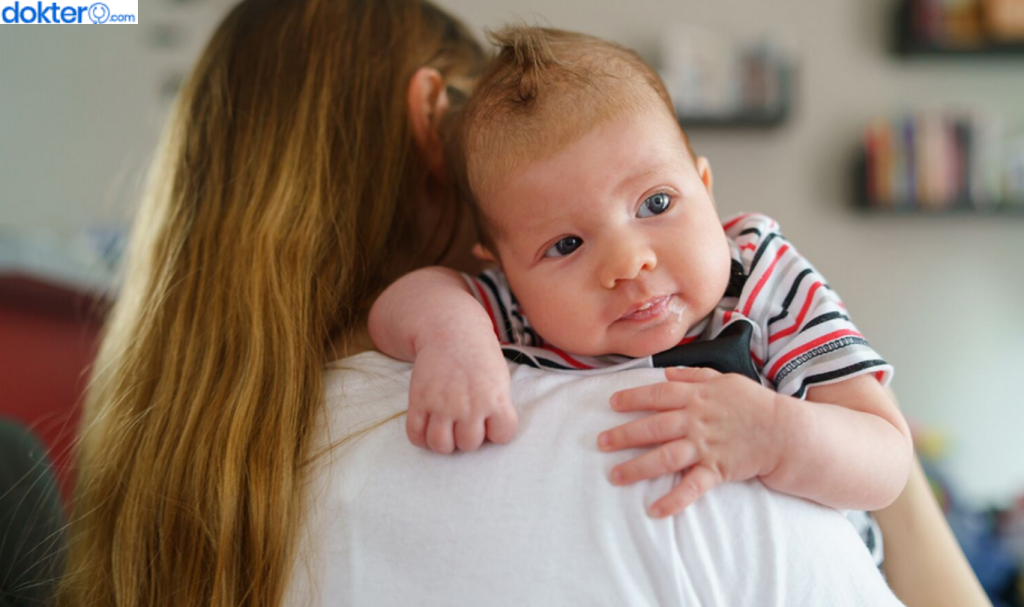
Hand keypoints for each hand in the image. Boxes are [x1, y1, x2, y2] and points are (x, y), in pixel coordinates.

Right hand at [406, 333, 517, 453]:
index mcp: (494, 398)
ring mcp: (442, 404)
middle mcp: (469, 405)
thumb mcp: (499, 378)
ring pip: (441, 446)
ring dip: (444, 442)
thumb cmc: (478, 355)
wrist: (450, 329)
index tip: (491, 421)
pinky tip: (428, 427)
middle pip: (469, 445)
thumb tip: (488, 431)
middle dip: (467, 437)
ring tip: (446, 429)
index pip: (503, 435)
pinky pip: (416, 435)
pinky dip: (421, 438)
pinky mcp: (419, 401)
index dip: (497, 431)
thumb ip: (497, 405)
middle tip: (465, 422)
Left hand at [598, 367, 782, 517]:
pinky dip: (674, 500)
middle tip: (601, 443)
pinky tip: (655, 510)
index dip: (633, 398)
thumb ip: (693, 376)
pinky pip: (692, 487)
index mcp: (697, 396)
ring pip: (665, 457)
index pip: (657, 394)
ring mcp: (705, 446)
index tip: (612, 403)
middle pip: (653, 427)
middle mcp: (696, 420)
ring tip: (616, 476)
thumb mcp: (724, 379)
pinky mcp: (717, 469)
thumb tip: (667, 374)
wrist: (786, 432)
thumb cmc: (754, 404)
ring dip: (638, 468)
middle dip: (624, 435)